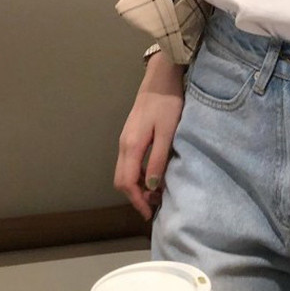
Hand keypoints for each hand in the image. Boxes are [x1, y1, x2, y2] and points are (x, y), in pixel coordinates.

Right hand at [114, 54, 185, 220]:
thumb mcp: (168, 132)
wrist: (161, 77)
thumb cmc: (168, 103)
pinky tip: (153, 173)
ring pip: (125, 170)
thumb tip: (151, 185)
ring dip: (137, 185)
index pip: (126, 182)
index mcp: (132, 146)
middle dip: (136, 196)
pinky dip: (139, 173)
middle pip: (121, 179)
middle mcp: (124, 144)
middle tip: (155, 205)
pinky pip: (130, 161)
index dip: (137, 200)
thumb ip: (158, 159)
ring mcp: (126, 138)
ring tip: (157, 192)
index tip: (149, 213)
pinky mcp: (132, 133)